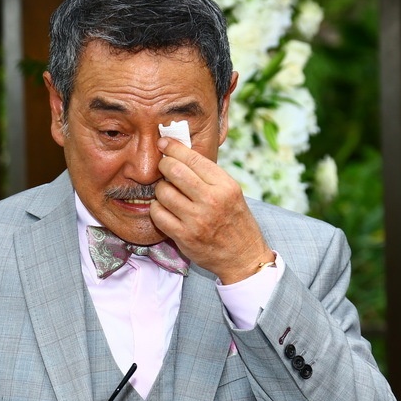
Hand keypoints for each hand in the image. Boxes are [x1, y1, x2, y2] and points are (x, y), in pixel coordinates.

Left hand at [151, 137, 274, 283]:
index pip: (193, 158)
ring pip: (163, 192)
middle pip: (174, 171)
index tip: (164, 142)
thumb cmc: (235, 221)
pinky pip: (158, 214)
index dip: (173, 147)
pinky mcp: (184, 236)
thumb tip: (180, 154)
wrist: (243, 257)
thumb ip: (209, 175)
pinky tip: (164, 208)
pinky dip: (156, 208)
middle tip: (163, 167)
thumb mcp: (231, 192)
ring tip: (167, 192)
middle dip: (163, 165)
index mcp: (225, 186)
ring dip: (160, 189)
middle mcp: (211, 200)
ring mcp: (196, 220)